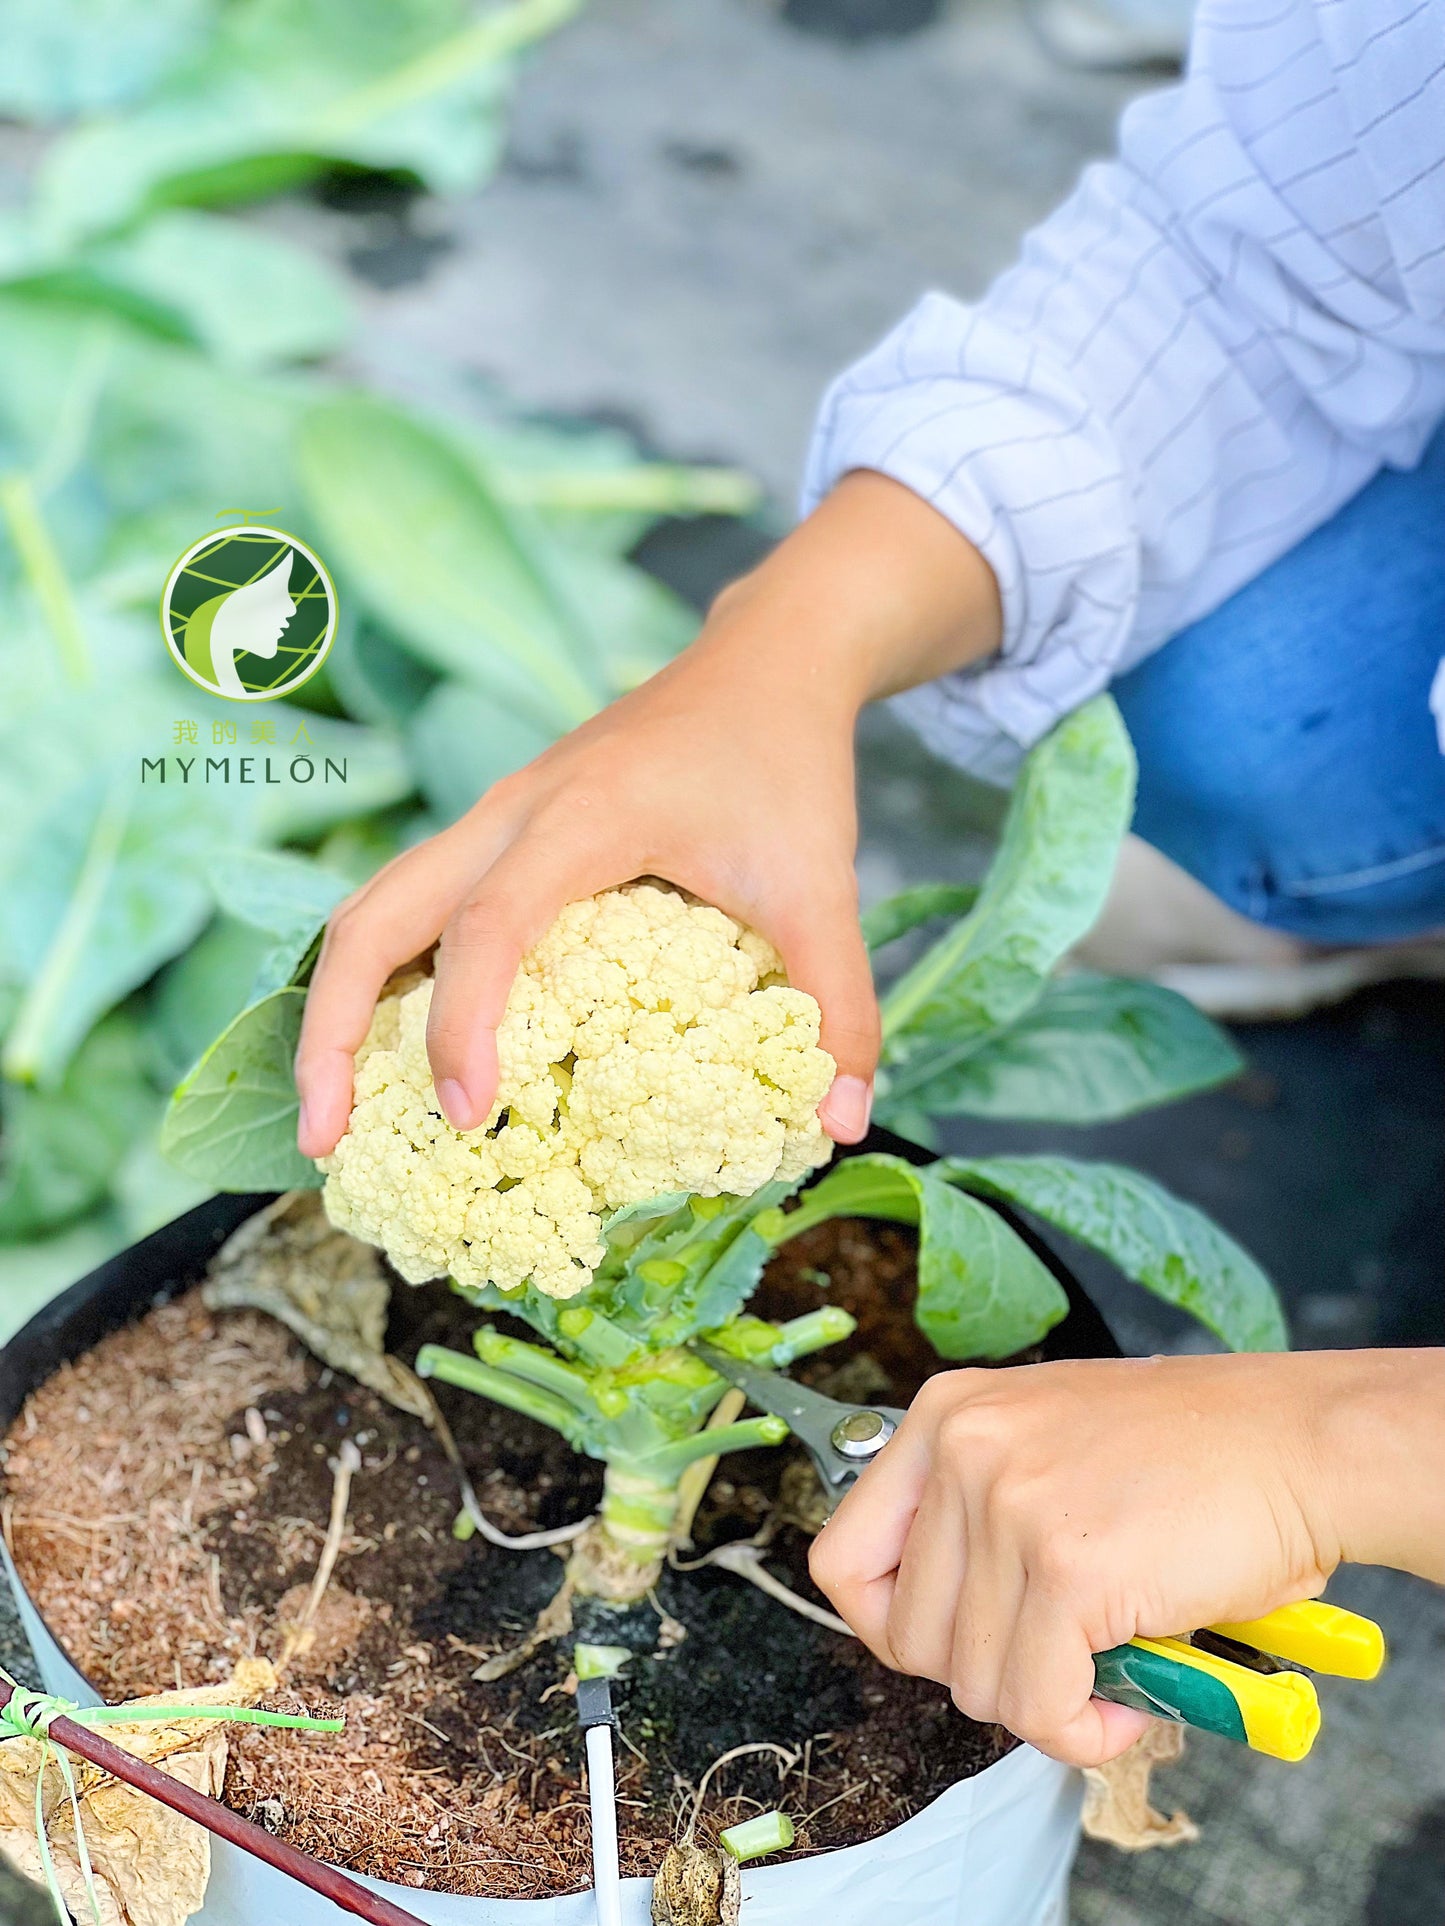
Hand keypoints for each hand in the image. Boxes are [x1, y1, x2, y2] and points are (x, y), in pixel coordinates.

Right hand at [295, 471, 1001, 1156]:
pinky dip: (379, 978)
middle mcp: (510, 812)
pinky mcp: (497, 832)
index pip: (489, 926)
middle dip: (330, 1029)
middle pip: (372, 914)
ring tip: (333, 1115)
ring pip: (370, 906)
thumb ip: (840, 1003)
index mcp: (581, 817)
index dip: (463, 1023)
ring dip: (335, 1005)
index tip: (467, 1115)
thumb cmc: (785, 764)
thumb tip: (838, 1125)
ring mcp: (492, 817)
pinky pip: (406, 904)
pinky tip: (392, 1053)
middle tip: (322, 1143)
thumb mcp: (826, 886)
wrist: (766, 662)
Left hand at [809, 1353, 1349, 1767]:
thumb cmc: (1194, 1452)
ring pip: (973, 1680)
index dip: (891, 1625)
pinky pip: (1038, 1704)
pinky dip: (1081, 1730)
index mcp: (945, 1413)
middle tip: (1055, 1659)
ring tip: (1107, 1673)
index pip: (844, 1558)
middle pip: (907, 1634)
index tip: (951, 1643)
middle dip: (982, 1671)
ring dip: (1042, 1702)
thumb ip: (976, 1508)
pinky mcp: (1068, 1569)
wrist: (1298, 1442)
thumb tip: (933, 1619)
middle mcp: (961, 1448)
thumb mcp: (1047, 1439)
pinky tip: (1127, 1703)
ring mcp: (1009, 1506)